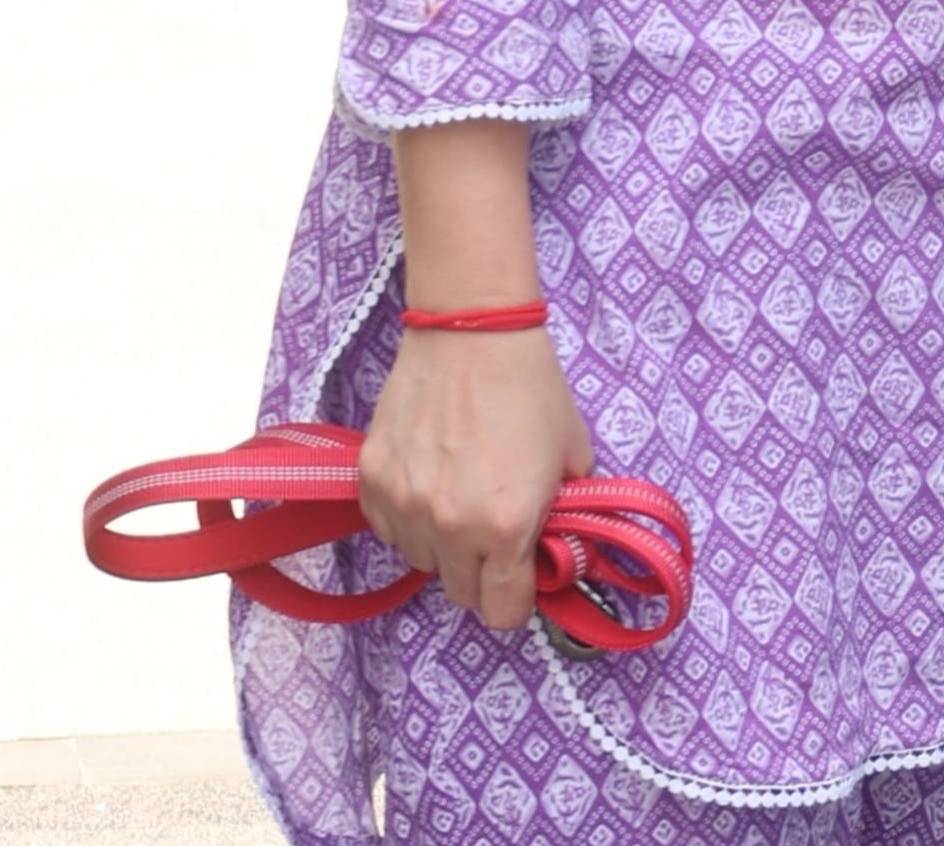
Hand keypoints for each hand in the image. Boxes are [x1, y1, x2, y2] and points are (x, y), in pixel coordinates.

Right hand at [358, 323, 598, 633]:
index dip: (517, 599)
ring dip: (442, 544)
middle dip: (482, 574)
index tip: (521, 577)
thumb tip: (555, 552)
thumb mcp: (572, 458)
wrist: (472, 332)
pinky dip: (407, 517)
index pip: (503, 612)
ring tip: (460, 495)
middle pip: (459, 594)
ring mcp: (405, 504)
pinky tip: (429, 479)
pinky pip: (388, 528)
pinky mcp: (372, 480)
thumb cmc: (531, 389)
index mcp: (507, 527)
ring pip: (421, 561)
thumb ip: (565, 516)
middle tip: (494, 532)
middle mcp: (450, 527)